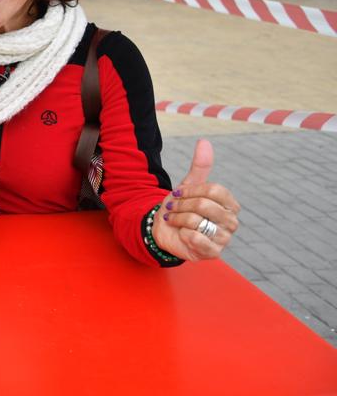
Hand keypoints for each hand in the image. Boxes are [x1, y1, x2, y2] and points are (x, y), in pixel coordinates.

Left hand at [152, 139, 240, 260]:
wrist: (165, 230)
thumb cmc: (181, 208)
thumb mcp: (188, 186)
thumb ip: (199, 166)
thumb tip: (204, 142)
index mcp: (229, 204)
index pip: (214, 190)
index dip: (191, 190)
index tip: (177, 193)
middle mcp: (231, 221)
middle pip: (204, 205)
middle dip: (181, 205)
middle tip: (172, 208)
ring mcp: (224, 238)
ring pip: (197, 221)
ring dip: (178, 219)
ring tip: (172, 219)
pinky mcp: (213, 253)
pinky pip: (196, 239)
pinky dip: (183, 234)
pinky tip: (181, 234)